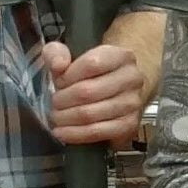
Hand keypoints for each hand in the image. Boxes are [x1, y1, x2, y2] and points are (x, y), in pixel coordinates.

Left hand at [38, 36, 152, 149]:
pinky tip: (63, 132)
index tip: (57, 82)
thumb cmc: (91, 73)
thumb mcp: (71, 55)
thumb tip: (57, 64)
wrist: (119, 89)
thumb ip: (57, 53)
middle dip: (63, 100)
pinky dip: (76, 134)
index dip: (68, 76)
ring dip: (67, 118)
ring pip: (91, 114)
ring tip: (56, 117)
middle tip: (53, 103)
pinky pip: (99, 132)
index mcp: (121, 56)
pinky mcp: (130, 125)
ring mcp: (133, 103)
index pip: (91, 64)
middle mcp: (132, 79)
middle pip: (88, 91)